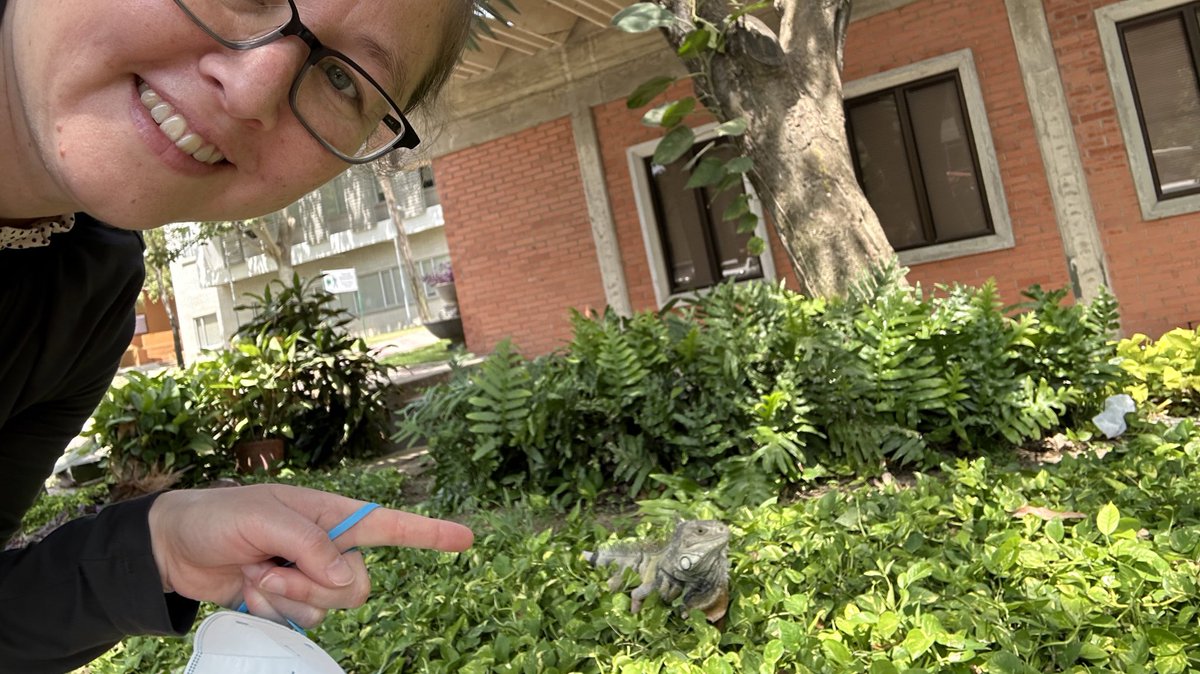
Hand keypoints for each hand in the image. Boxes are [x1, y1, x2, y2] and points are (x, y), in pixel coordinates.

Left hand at [147, 484, 472, 627]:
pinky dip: (274, 613)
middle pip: (358, 584)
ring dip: (289, 598)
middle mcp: (329, 548)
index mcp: (332, 516)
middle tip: (272, 568)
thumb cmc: (220, 517)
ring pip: (332, 607)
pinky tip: (251, 593)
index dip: (430, 533)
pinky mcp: (290, 605)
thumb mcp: (263, 517)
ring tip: (256, 575)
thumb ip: (310, 544)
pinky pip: (303, 623)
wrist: (174, 549)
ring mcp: (310, 579)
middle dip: (315, 585)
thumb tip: (347, 577)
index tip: (466, 538)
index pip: (390, 525)